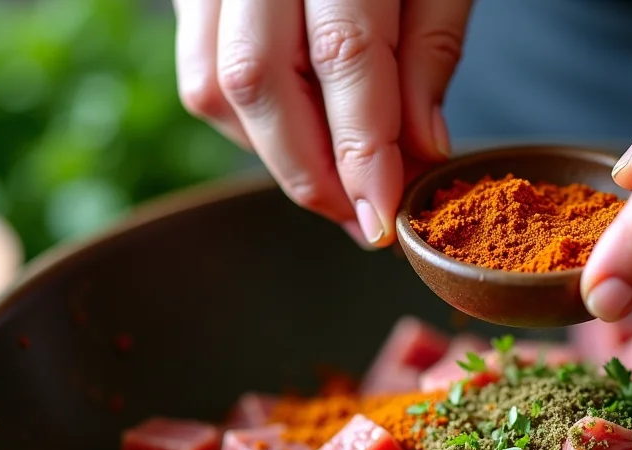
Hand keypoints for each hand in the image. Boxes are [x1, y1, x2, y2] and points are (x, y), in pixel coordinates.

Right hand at [173, 0, 472, 246]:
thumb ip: (431, 49)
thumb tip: (420, 150)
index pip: (342, 54)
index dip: (361, 149)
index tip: (382, 218)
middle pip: (257, 79)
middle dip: (308, 171)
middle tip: (358, 219)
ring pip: (214, 84)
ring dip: (274, 154)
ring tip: (336, 186)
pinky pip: (200, 69)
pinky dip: (248, 123)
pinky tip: (299, 136)